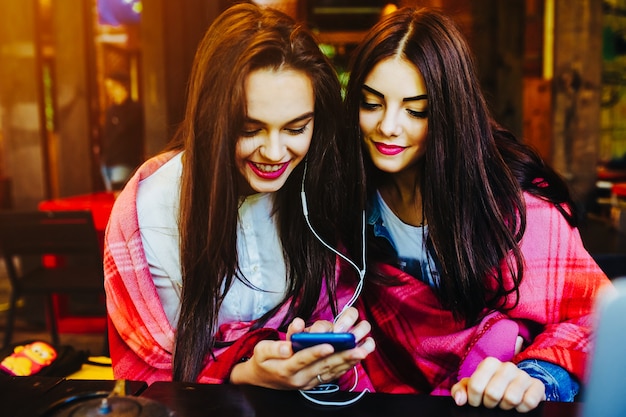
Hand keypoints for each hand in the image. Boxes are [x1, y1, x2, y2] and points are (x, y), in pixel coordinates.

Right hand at [229, 307, 374, 389]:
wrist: (261, 380)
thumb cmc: (262, 361)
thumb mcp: (261, 351)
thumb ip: (274, 347)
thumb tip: (287, 345)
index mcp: (286, 369)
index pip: (303, 360)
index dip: (316, 352)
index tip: (329, 344)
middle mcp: (300, 378)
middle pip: (324, 367)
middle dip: (343, 357)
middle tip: (359, 349)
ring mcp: (309, 382)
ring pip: (332, 371)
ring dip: (349, 361)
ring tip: (364, 351)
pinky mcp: (315, 382)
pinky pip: (333, 375)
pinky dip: (346, 366)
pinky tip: (357, 358)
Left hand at [451, 357, 545, 412]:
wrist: (516, 387)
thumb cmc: (490, 386)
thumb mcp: (472, 387)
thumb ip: (460, 391)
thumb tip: (460, 400)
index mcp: (490, 363)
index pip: (475, 386)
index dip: (474, 399)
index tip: (477, 401)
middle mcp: (507, 366)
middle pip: (492, 394)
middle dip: (490, 404)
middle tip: (492, 403)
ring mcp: (524, 375)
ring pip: (511, 399)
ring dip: (506, 406)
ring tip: (504, 403)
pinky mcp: (538, 386)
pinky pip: (528, 402)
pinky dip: (521, 409)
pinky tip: (518, 404)